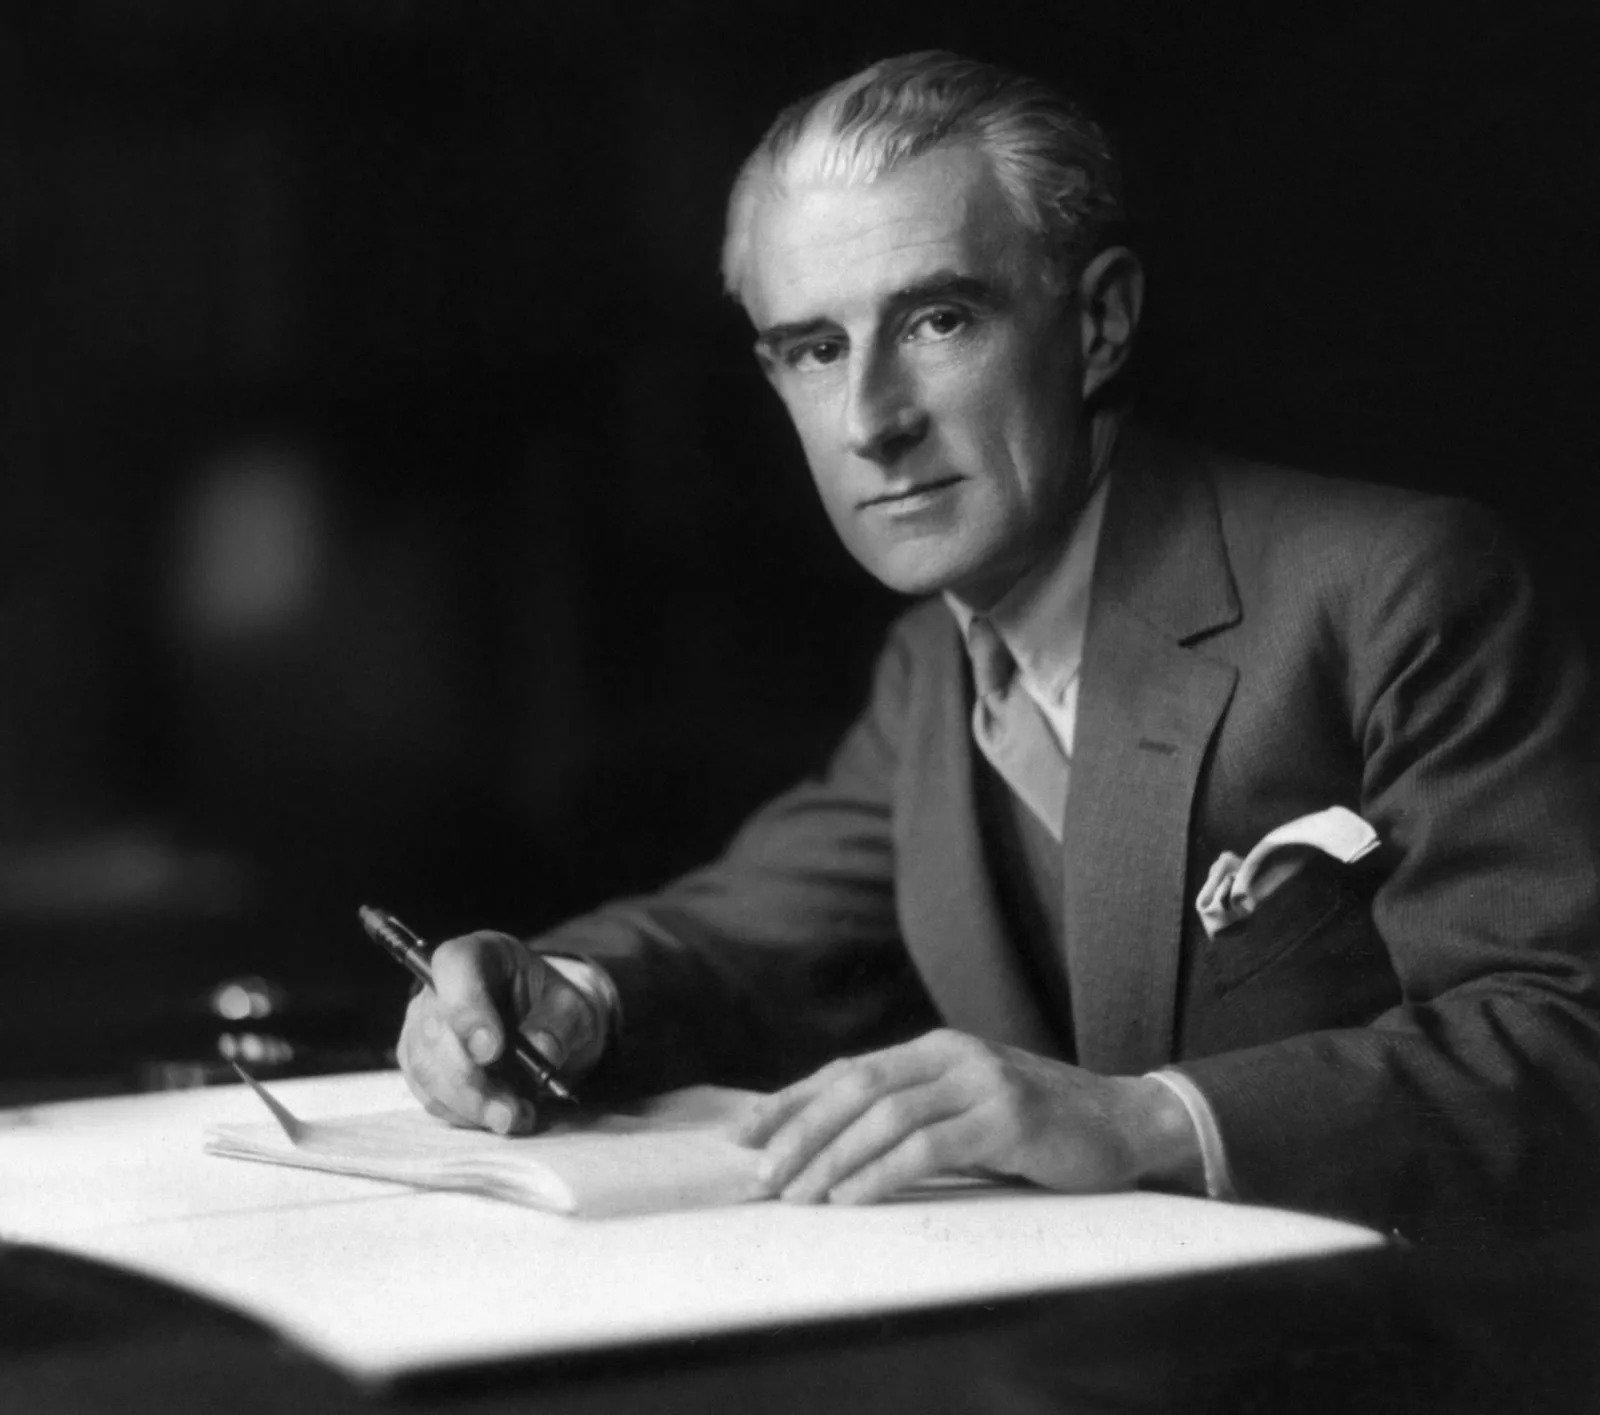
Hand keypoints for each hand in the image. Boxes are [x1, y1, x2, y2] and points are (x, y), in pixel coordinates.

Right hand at [397, 931, 606, 1134]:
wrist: (537, 1023)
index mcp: (477, 954)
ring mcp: (420, 1024)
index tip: (490, 1051)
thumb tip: (542, 1051)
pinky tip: (497, 1117)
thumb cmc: (551, 1005)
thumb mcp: (573, 1006)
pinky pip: (430, 1095)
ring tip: (514, 1119)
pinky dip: (464, 1114)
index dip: (467, 1010)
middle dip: (473, 1080)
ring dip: (471, 1104)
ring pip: (429, 1070)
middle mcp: (437, 986)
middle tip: (511, 1110)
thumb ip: (561, 1023)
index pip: (456, 968)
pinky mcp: (419, 1063)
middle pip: (436, 1030)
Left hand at [735, 1028, 1202, 1203]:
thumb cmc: (1036, 1126)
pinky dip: (882, 1171)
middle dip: (800, 1130)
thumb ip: (913, 1112)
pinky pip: (929, 1145)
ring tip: (799, 1194)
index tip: (745, 1134)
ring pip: (886, 1114)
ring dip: (834, 1156)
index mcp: (935, 1048)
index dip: (793, 1100)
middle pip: (856, 1085)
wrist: (1124, 1123)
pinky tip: (854, 1194)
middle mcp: (952, 1053)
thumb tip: (830, 1145)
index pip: (847, 1070)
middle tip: (762, 1172)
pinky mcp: (1007, 1117)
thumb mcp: (966, 1107)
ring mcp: (982, 1080)